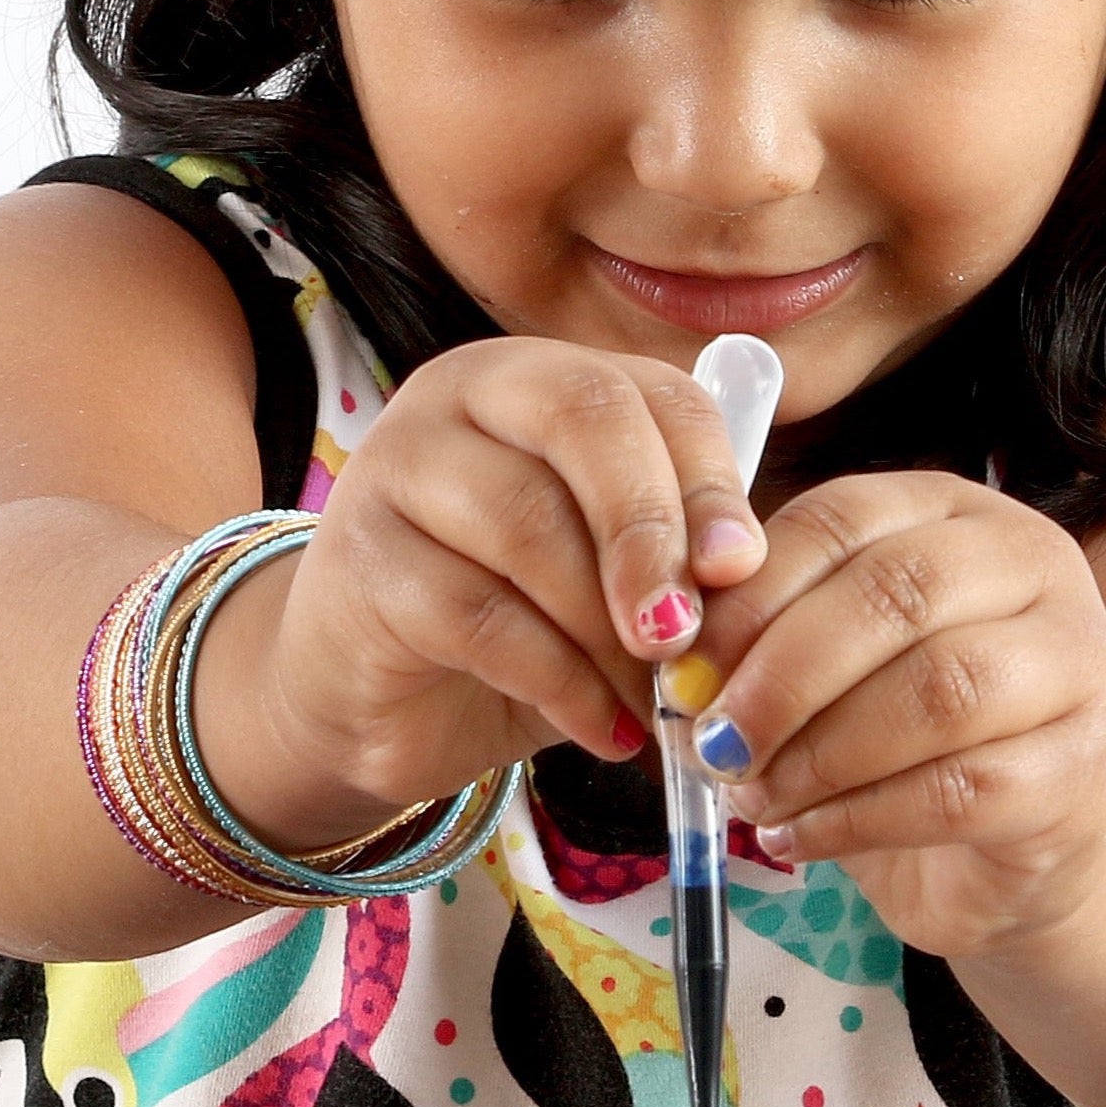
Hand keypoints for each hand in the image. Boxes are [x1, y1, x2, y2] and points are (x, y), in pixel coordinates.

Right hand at [202, 340, 771, 845]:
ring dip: (607, 629)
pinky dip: (561, 684)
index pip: (648, 392)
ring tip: (649, 700)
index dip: (708, 480)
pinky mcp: (362, 559)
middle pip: (583, 419)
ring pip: (529, 523)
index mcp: (539, 376)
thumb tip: (743, 570)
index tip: (743, 571)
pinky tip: (604, 730)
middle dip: (652, 532)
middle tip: (685, 635)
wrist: (374, 697)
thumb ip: (672, 555)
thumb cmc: (515, 619)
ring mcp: (397, 466)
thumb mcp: (607, 577)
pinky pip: (480, 618)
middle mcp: (461, 394)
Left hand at [692, 473, 1105, 956]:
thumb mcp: (837, 664)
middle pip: (896, 594)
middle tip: (712, 741)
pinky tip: (797, 839)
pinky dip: (854, 820)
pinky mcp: (1081, 772)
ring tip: (752, 796)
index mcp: (958, 513)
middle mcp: (1034, 566)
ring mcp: (1077, 665)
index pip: (843, 517)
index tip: (682, 668)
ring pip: (937, 692)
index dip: (749, 594)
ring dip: (819, 754)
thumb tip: (679, 663)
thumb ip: (770, 639)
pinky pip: (957, 790)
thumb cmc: (906, 739)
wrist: (1019, 849)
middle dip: (782, 674)